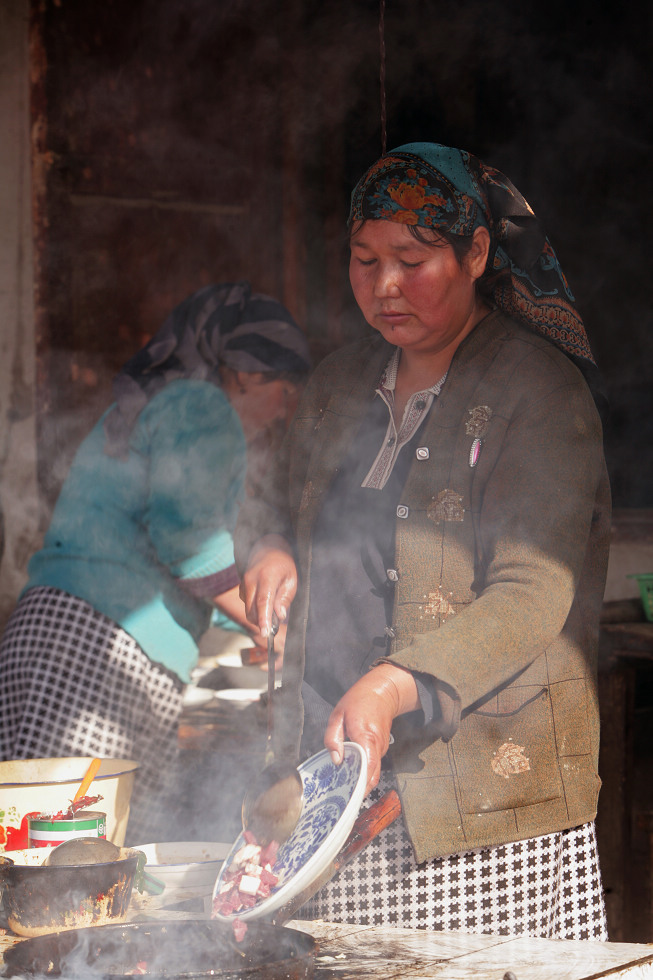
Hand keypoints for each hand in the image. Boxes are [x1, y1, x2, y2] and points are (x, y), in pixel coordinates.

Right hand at [239, 534, 296, 636]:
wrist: (268, 549)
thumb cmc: (283, 565)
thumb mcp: (291, 580)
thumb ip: (285, 598)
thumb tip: (280, 616)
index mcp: (267, 576)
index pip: (263, 601)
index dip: (264, 619)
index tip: (266, 632)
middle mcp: (251, 580)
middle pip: (252, 610)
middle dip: (262, 622)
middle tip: (275, 626)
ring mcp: (244, 583)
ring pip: (248, 610)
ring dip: (259, 617)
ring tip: (273, 612)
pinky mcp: (241, 587)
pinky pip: (246, 605)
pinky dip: (255, 609)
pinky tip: (265, 603)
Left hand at [324, 663, 419, 794]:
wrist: (383, 692)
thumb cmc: (359, 701)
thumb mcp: (338, 714)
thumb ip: (333, 737)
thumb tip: (336, 760)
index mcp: (366, 736)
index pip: (367, 765)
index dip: (360, 783)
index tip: (350, 797)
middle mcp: (377, 746)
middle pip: (372, 775)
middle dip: (359, 790)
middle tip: (342, 800)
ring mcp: (381, 749)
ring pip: (373, 772)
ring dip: (360, 782)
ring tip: (343, 791)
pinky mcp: (381, 749)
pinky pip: (373, 766)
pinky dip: (363, 774)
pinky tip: (350, 776)